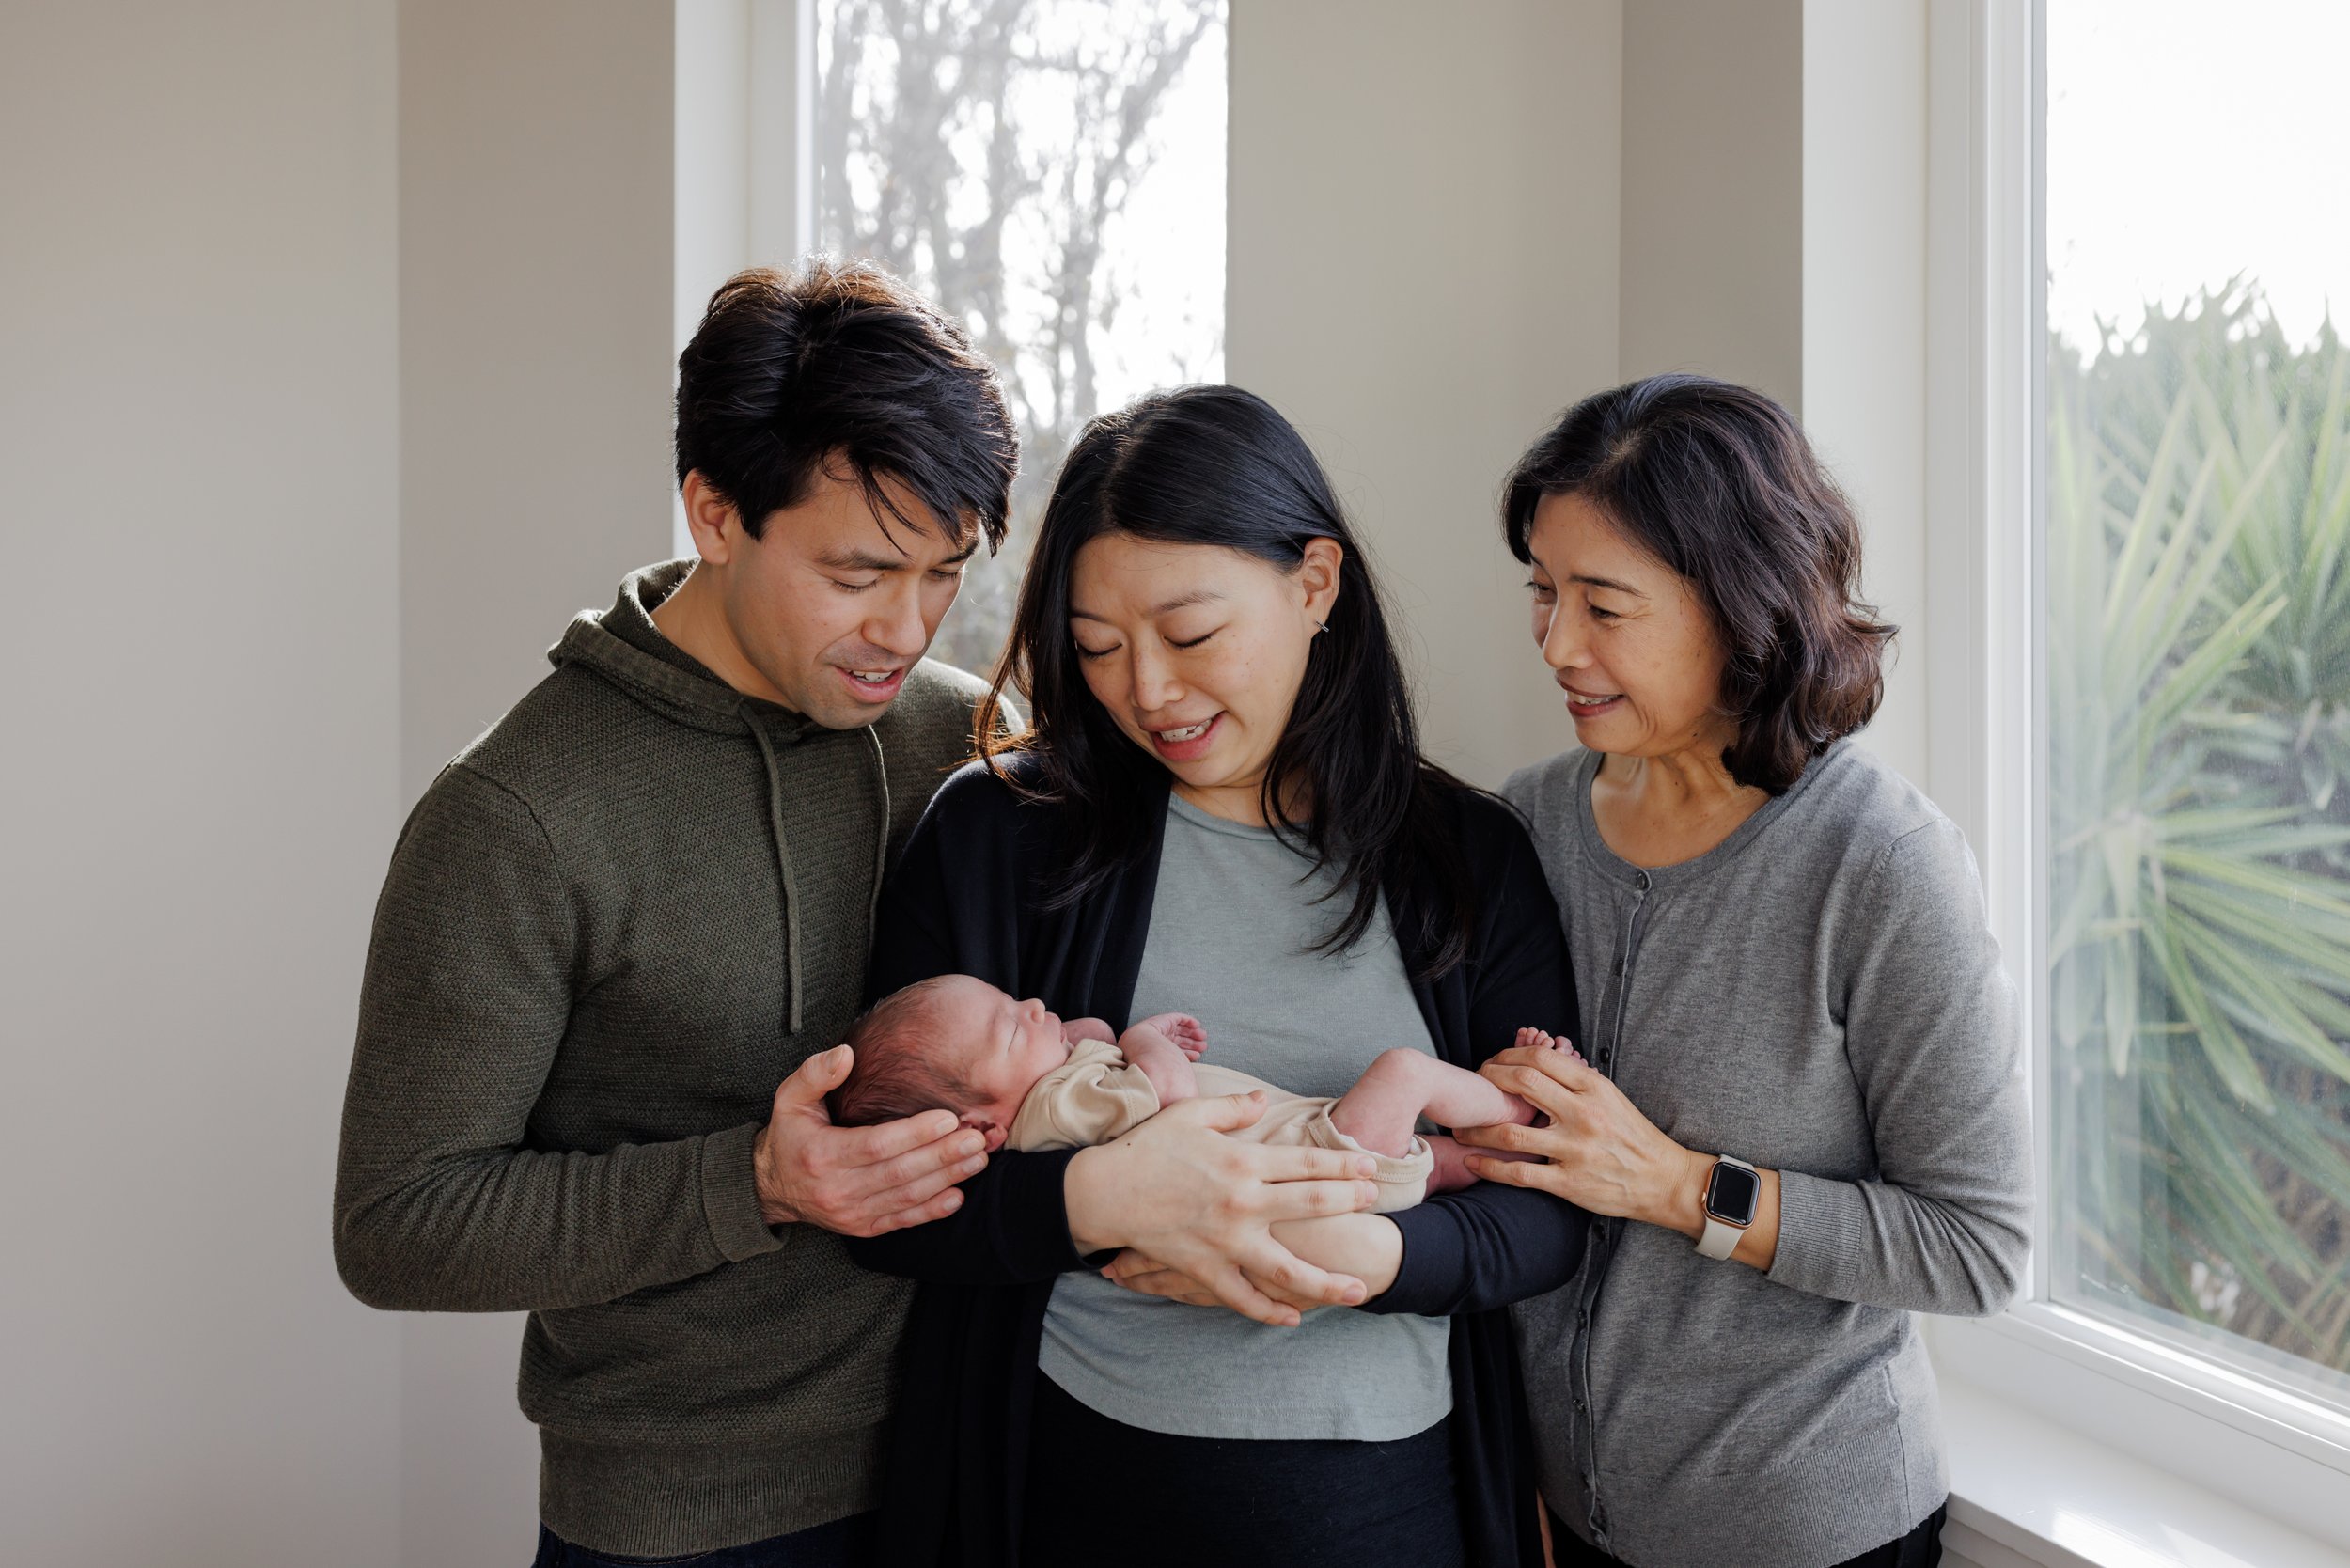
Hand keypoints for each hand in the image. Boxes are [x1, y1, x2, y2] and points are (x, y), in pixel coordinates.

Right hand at [752, 1044, 989, 1236]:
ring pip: (907, 1197)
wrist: (772, 1186)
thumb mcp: (790, 1098)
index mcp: (822, 1155)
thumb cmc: (789, 1134)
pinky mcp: (863, 1228)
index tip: (949, 1118)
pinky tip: (958, 1195)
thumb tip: (846, 1054)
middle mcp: (838, 1190)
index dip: (915, 1133)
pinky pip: (902, 1221)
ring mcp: (852, 1213)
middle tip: (978, 1138)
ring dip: (947, 1179)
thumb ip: (816, 1073)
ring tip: (978, 1159)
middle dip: (943, 1155)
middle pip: (900, 1172)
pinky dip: (932, 1211)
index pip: (877, 1145)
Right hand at [1063, 1092, 1381, 1326]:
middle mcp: (1242, 1202)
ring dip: (1327, 1280)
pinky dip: (1268, 1312)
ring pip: (1287, 1268)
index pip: (1305, 1164)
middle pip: (1310, 1205)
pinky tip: (1292, 1318)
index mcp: (1241, 1162)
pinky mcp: (1205, 1269)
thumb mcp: (1189, 1114)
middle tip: (1376, 1204)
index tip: (1368, 1169)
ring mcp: (1226, 1241)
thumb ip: (1232, 1108)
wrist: (1102, 1191)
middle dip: (1349, 1203)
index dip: (1341, 1166)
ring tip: (1359, 1289)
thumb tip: (1263, 1100)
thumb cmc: (1145, 1149)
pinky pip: (1242, 1297)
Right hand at [1134, 1011, 1206, 1058]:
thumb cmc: (1155, 1059)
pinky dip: (1189, 1021)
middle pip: (1179, 1041)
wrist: (1143, 1046)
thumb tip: (1187, 1068)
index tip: (1197, 1055)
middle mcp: (1160, 1040)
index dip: (1187, 1053)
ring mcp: (1162, 1029)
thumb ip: (1178, 1064)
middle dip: (1192, 1044)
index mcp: (1160, 1052)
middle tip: (1203, 1046)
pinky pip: (1179, 1018)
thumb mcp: (1171, 1064)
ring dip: (1192, 1033)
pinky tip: (1197, 1025)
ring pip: (1180, 1030)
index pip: (1175, 1052)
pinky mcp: (1165, 1019)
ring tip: (1203, 1037)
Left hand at [1455, 1041, 1710, 1236]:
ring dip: (1477, 1129)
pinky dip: (1489, 1166)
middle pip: (1520, 1083)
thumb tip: (1535, 1064)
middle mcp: (1582, 1114)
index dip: (1506, 1056)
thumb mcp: (1611, 1096)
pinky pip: (1518, 1173)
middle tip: (1472, 1091)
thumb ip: (1575, 1081)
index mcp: (1593, 1087)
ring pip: (1510, 1132)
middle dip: (1487, 1082)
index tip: (1492, 1065)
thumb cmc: (1634, 1136)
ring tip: (1459, 1129)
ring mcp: (1574, 1149)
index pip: (1539, 1058)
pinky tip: (1472, 1161)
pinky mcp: (1569, 1182)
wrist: (1663, 1181)